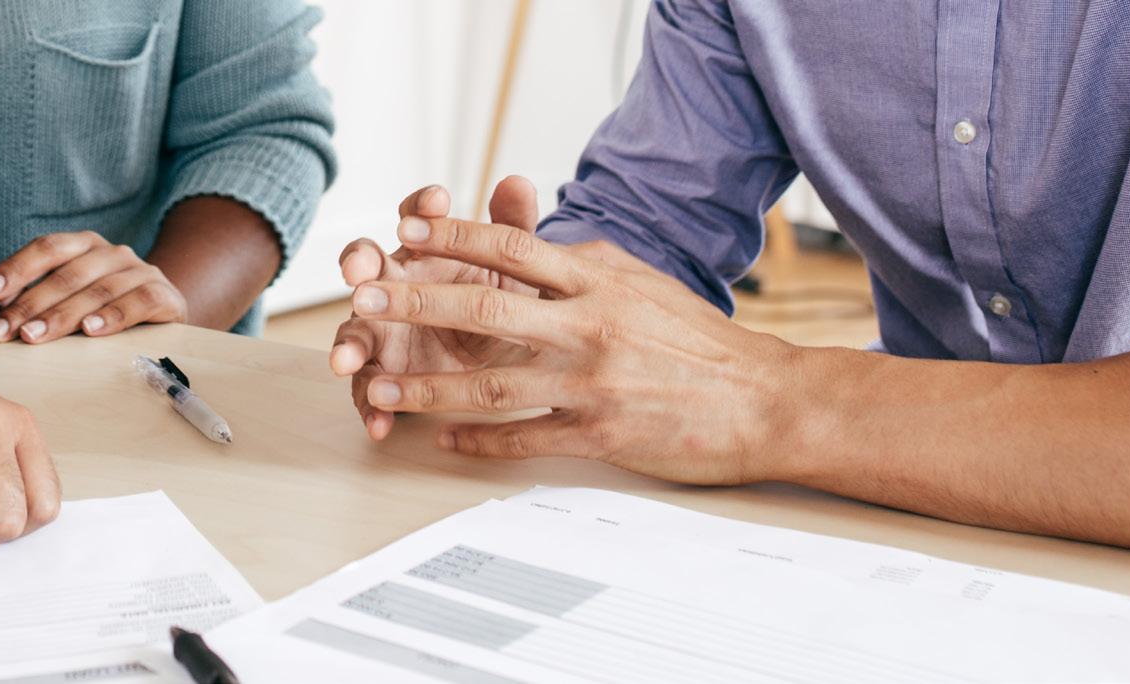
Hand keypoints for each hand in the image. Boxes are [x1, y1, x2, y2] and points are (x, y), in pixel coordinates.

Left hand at [0, 231, 187, 342]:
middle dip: (30, 304)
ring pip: (97, 290)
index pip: (47, 248)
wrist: (166, 315)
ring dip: (62, 315)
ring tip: (36, 335)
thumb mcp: (71, 298)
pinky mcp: (165, 295)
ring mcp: (140, 272)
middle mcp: (112, 253)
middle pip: (66, 274)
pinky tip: (91, 330)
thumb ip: (38, 298)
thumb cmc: (106, 308)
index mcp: (84, 246)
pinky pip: (138, 302)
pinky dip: (113, 316)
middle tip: (4, 331)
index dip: (17, 267)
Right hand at [329, 178, 545, 439]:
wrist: (501, 353)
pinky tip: (379, 423)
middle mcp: (394, 285)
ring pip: (356, 334)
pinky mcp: (383, 376)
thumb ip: (512, 229)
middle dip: (359, 267)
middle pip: (366, 268)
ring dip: (347, 346)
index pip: (415, 218)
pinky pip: (370, 392)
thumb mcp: (514, 269)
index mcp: (425, 250)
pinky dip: (372, 408)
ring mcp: (383, 332)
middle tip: (357, 272)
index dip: (421, 208)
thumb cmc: (498, 299)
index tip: (438, 200)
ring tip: (343, 361)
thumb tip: (517, 182)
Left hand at [341, 179, 799, 485]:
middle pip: (486, 310)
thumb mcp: (641, 284)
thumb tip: (538, 249)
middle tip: (364, 298)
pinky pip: (525, 438)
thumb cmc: (701, 343)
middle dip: (416, 303)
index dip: (452, 239)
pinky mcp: (601, 433)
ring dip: (430, 388)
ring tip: (382, 387)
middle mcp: (590, 326)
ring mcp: (592, 383)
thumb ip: (584, 268)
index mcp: (598, 281)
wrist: (765, 400)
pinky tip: (446, 439)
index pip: (511, 248)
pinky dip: (480, 440)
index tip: (405, 233)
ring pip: (493, 384)